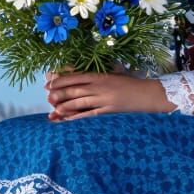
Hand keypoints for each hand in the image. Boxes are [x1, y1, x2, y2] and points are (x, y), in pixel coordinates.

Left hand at [43, 64, 173, 120]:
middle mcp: (99, 86)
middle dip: (58, 93)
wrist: (146, 93)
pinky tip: (68, 119)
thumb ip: (93, 76)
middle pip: (74, 89)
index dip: (59, 79)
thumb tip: (74, 78)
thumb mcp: (110, 74)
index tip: (48, 82)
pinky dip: (77, 117)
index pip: (74, 76)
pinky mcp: (108, 110)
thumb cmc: (127, 83)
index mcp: (99, 75)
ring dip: (65, 106)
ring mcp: (103, 99)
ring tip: (54, 110)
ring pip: (79, 102)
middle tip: (47, 97)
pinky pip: (89, 114)